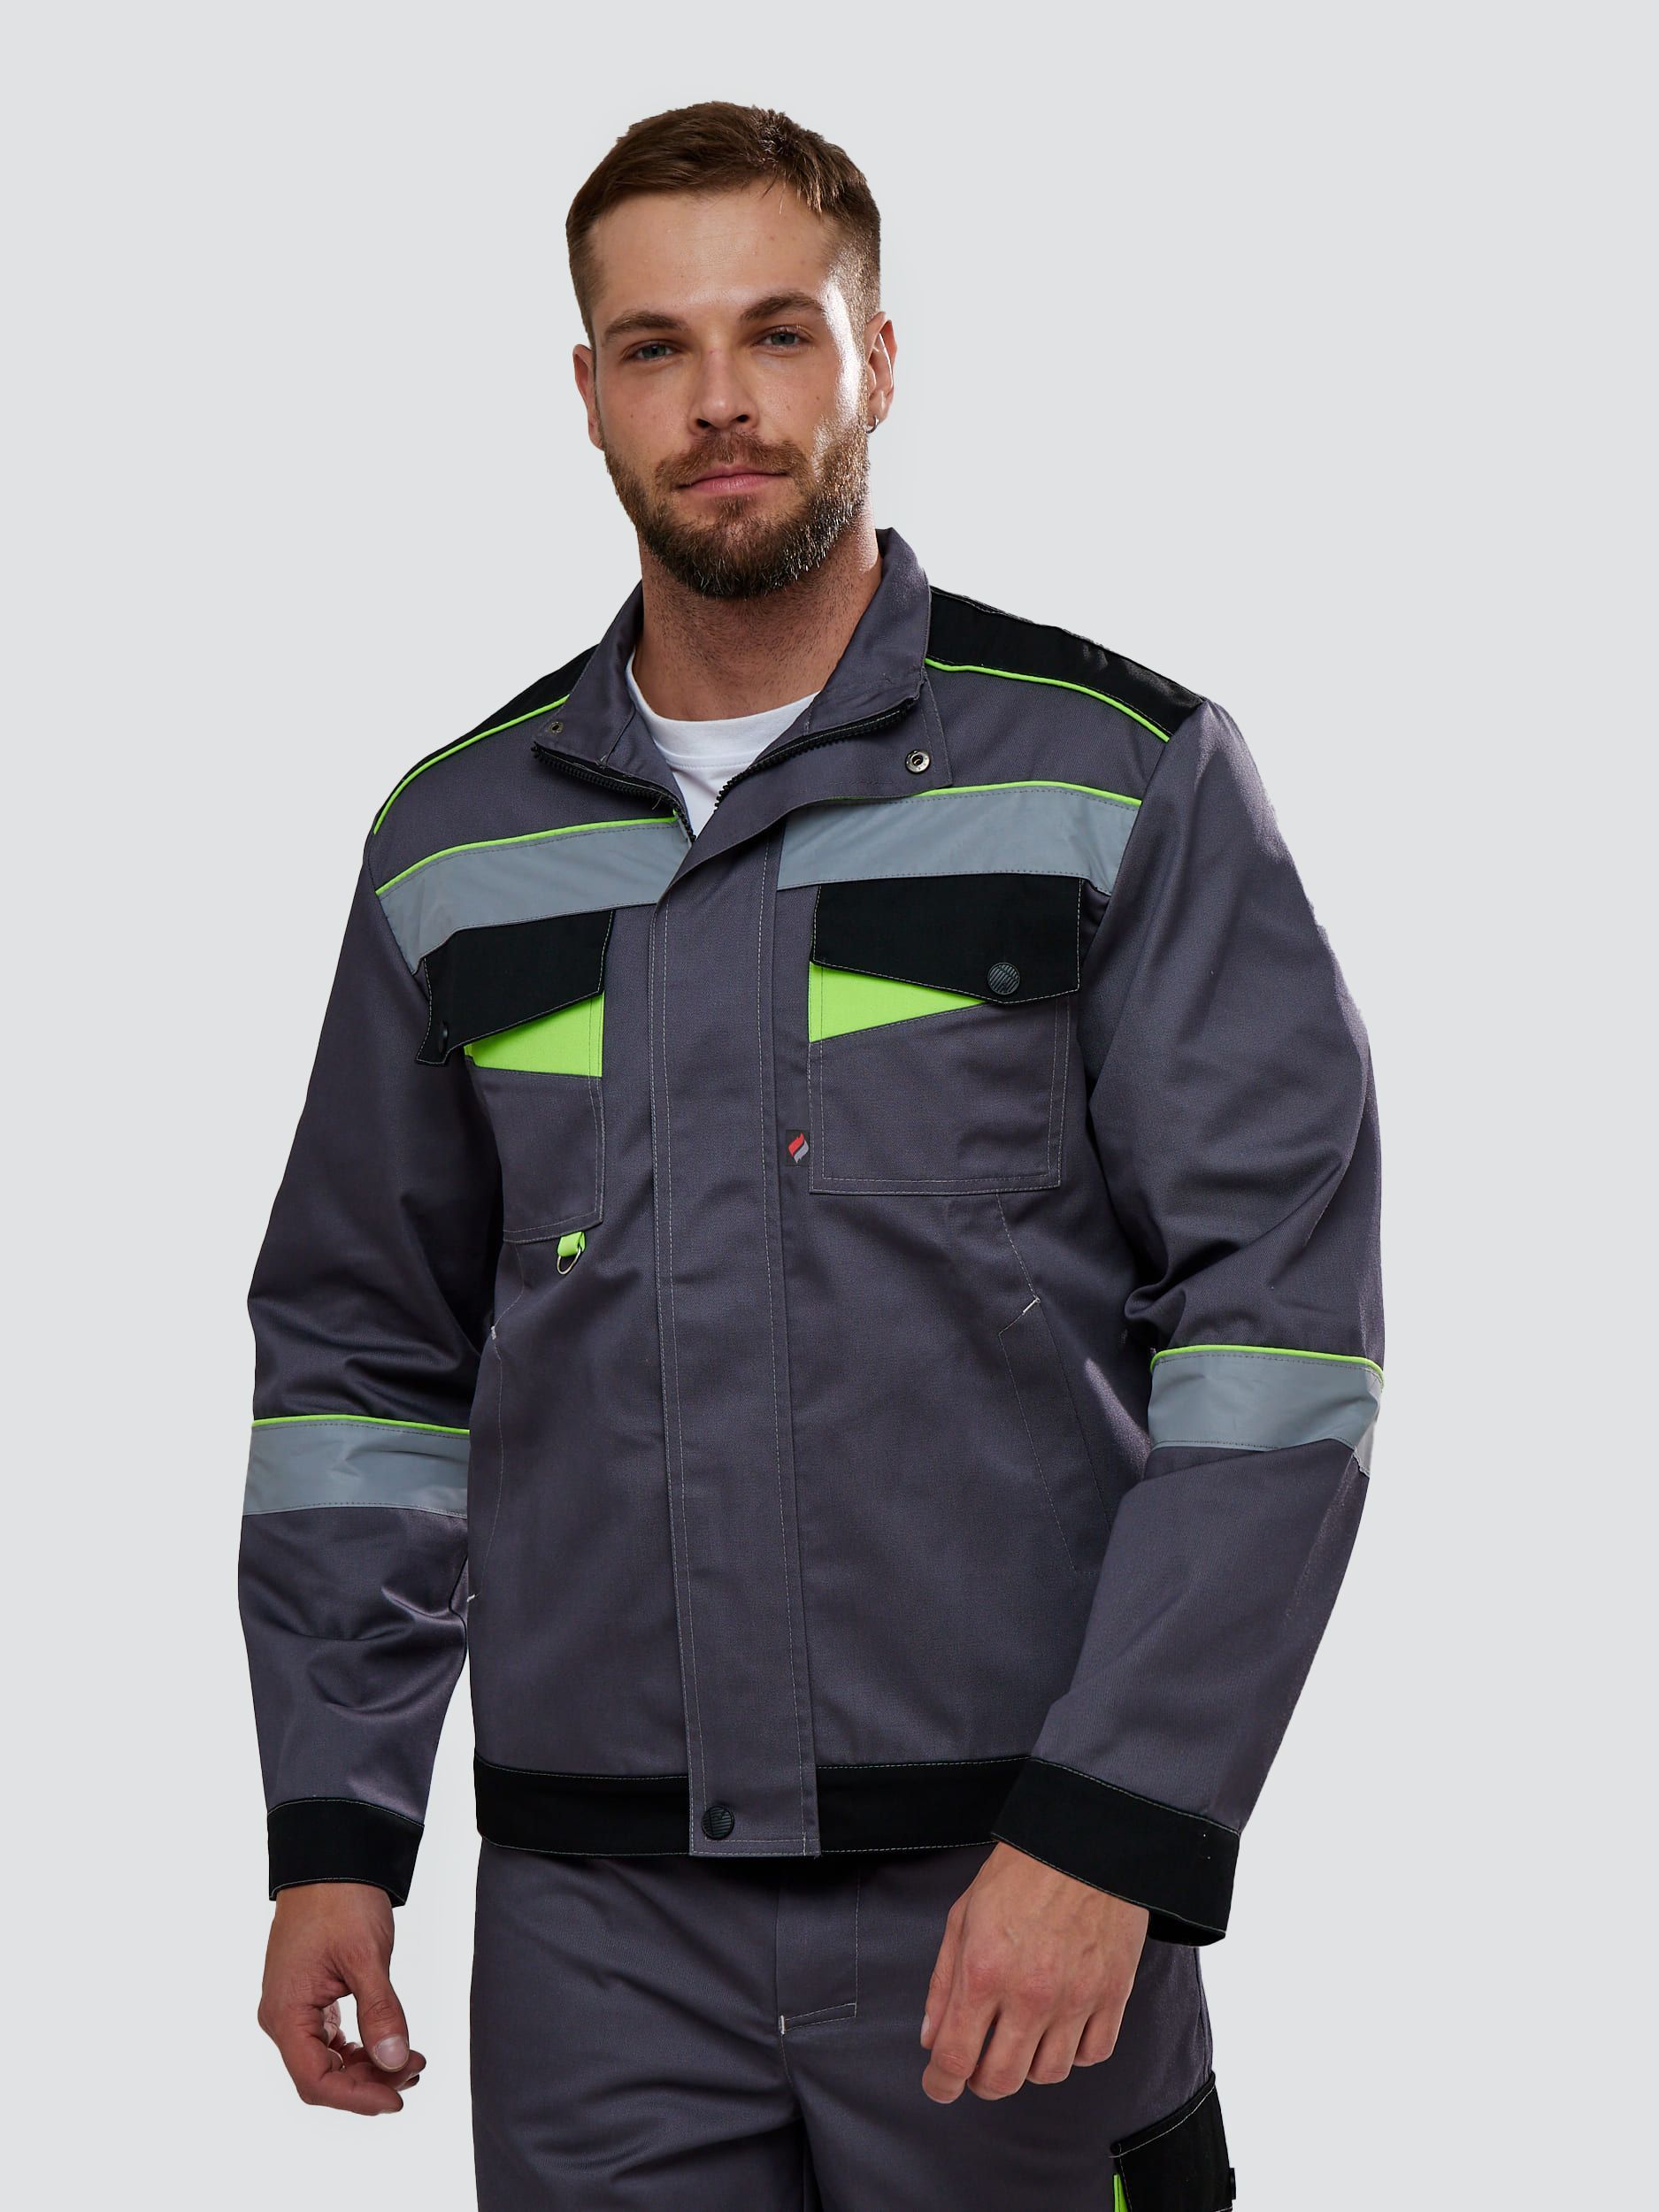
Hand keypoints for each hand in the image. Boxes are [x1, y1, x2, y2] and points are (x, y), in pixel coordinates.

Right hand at [258, 1881, 425, 2113]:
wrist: (331, 1857)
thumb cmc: (341, 1900)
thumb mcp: (366, 1956)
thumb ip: (380, 2011)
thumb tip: (394, 2062)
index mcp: (285, 2013)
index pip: (316, 2080)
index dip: (357, 2099)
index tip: (397, 2099)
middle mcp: (283, 2017)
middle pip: (322, 2075)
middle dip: (369, 2082)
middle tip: (415, 2069)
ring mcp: (295, 2007)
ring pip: (329, 2060)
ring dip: (369, 2067)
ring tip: (411, 2058)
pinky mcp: (310, 1996)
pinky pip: (332, 2039)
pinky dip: (361, 2047)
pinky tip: (390, 2044)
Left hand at [919, 1842, 1147, 2102]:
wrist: (1082, 1842)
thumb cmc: (1019, 1873)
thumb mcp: (962, 1917)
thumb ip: (943, 1982)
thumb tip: (931, 2038)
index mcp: (984, 1972)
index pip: (955, 2058)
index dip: (940, 2084)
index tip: (938, 2086)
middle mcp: (1029, 1995)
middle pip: (1001, 2080)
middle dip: (980, 2083)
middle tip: (977, 2067)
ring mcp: (1075, 1999)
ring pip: (1047, 2074)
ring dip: (1026, 2067)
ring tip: (1020, 2040)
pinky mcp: (1112, 1995)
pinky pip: (1091, 2054)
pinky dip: (1072, 2053)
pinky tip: (1060, 2030)